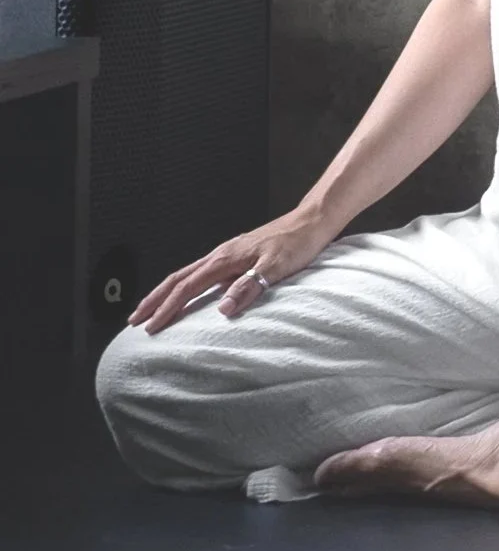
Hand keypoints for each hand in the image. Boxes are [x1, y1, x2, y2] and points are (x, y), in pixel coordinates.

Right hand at [125, 207, 336, 334]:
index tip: (150, 328)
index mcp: (225, 259)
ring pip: (186, 274)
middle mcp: (221, 255)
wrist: (311, 222)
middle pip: (177, 278)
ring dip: (165, 292)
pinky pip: (200, 272)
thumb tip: (222, 309)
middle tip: (134, 321)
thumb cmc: (297, 244)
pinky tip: (187, 294)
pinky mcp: (235, 256)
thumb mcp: (276, 267)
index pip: (187, 287)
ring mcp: (227, 254)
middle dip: (154, 300)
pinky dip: (185, 285)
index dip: (166, 308)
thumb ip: (250, 286)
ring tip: (151, 309)